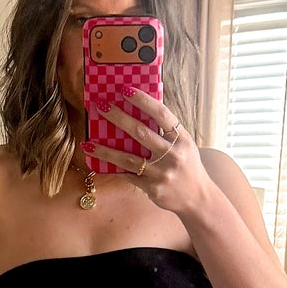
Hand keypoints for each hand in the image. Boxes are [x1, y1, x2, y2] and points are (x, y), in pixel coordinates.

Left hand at [86, 92, 211, 218]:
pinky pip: (128, 175)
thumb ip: (166, 131)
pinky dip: (113, 168)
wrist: (197, 198)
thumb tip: (141, 110)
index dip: (142, 100)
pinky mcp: (152, 188)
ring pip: (128, 158)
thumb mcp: (184, 145)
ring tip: (88, 142)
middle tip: (100, 106)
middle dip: (118, 117)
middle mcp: (172, 154)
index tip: (125, 89)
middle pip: (140, 132)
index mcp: (181, 139)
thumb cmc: (188, 166)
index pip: (161, 114)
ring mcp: (161, 173)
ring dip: (105, 150)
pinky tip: (98, 162)